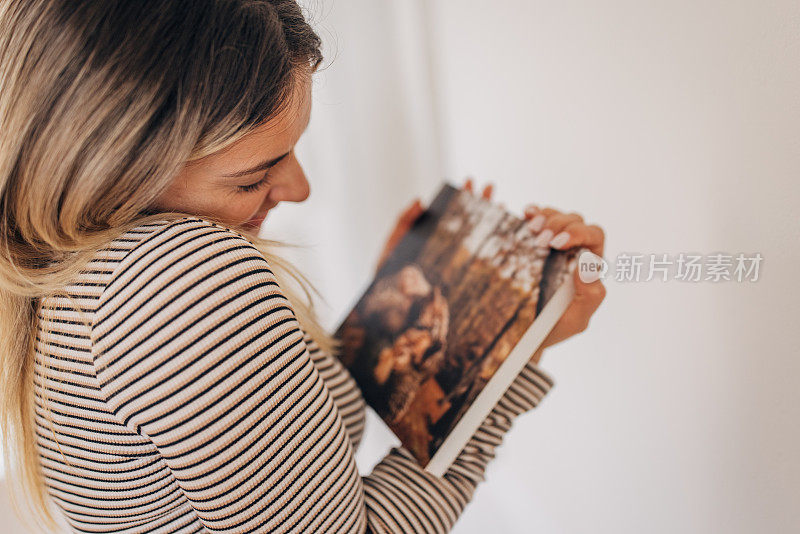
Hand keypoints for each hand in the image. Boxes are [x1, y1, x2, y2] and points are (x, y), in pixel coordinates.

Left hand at [375, 178, 492, 272]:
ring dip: (491, 219)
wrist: (388, 305)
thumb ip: (405, 220)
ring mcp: (455, 262)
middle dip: (481, 202)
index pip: (451, 211)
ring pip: (478, 237)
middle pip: (469, 220)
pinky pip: (481, 262)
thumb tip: (421, 199)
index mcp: (432, 235)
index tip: (470, 181)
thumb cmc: (388, 272)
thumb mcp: (394, 242)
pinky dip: (495, 246)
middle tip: (489, 186)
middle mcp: (447, 247)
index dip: (462, 196)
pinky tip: (502, 233)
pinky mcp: (461, 278)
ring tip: (500, 202)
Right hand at [523, 204, 605, 362]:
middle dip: (558, 225)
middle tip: (540, 241)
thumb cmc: (553, 329)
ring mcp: (551, 244)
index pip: (593, 236)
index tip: (557, 243)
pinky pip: (536, 218)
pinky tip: (525, 214)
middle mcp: (574, 251)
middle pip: (575, 221)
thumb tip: (588, 264)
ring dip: (545, 217)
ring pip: (556, 215)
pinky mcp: (531, 243)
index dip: (578, 233)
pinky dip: (533, 212)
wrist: (524, 337)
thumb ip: (590, 297)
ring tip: (531, 229)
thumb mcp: (575, 321)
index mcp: (589, 267)